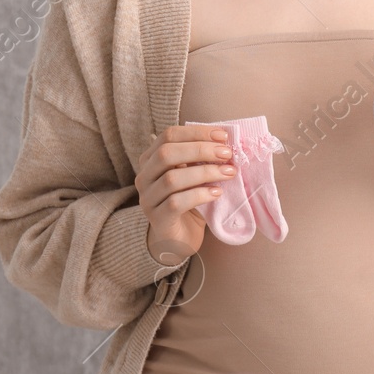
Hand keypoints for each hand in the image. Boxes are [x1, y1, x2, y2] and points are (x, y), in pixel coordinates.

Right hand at [135, 124, 234, 265]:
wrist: (177, 240)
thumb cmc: (189, 204)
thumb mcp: (194, 176)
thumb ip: (202, 160)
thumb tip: (226, 142)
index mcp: (151, 160)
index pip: (169, 136)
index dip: (196, 132)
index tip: (223, 136)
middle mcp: (144, 177)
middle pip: (167, 154)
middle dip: (200, 150)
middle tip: (227, 153)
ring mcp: (148, 199)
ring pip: (172, 179)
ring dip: (204, 172)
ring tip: (228, 172)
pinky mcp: (158, 219)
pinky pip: (176, 202)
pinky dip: (199, 195)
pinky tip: (217, 192)